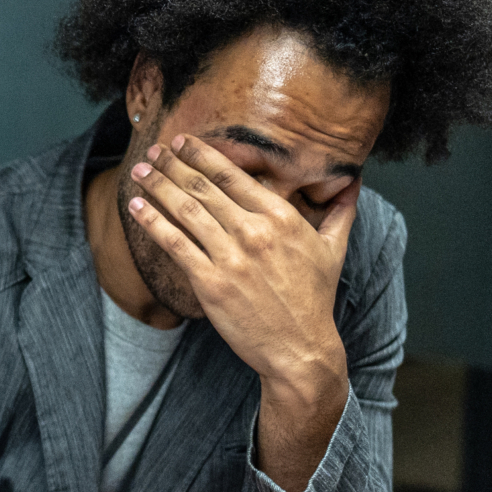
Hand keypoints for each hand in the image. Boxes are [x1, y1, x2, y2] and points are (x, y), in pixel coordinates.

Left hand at [127, 135, 354, 490]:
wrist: (300, 349)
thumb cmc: (314, 300)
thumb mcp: (333, 250)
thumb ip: (340, 211)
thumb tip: (354, 182)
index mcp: (282, 217)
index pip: (233, 175)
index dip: (202, 155)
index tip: (182, 142)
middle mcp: (255, 231)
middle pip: (204, 188)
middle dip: (174, 164)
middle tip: (153, 150)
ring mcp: (231, 257)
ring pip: (185, 210)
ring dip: (158, 186)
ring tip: (140, 171)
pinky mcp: (210, 283)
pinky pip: (174, 243)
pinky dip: (152, 222)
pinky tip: (136, 206)